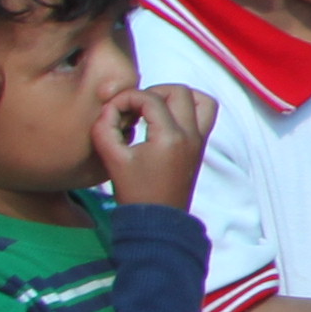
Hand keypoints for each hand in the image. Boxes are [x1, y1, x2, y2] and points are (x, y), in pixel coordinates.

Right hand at [98, 83, 218, 212]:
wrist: (158, 220)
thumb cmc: (134, 191)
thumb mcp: (111, 159)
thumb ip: (105, 128)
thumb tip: (112, 108)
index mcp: (170, 137)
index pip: (150, 98)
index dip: (127, 98)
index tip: (114, 112)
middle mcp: (191, 134)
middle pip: (179, 91)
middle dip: (153, 92)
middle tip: (134, 108)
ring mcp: (200, 140)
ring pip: (200, 99)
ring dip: (177, 97)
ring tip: (154, 109)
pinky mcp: (201, 146)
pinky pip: (205, 114)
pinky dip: (189, 108)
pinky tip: (165, 119)